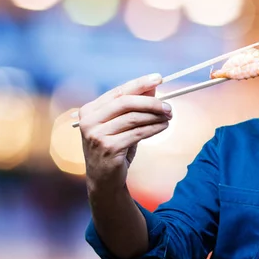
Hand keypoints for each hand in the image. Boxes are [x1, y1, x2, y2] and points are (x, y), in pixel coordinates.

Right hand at [77, 73, 171, 190]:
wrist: (104, 180)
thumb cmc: (114, 148)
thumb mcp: (122, 125)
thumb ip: (133, 106)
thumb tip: (153, 87)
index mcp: (89, 110)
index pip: (118, 92)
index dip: (139, 84)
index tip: (158, 78)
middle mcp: (89, 121)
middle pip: (126, 103)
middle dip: (151, 102)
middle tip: (168, 106)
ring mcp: (97, 135)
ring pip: (134, 118)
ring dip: (155, 116)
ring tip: (169, 116)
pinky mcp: (109, 148)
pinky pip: (138, 133)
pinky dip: (154, 128)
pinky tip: (163, 126)